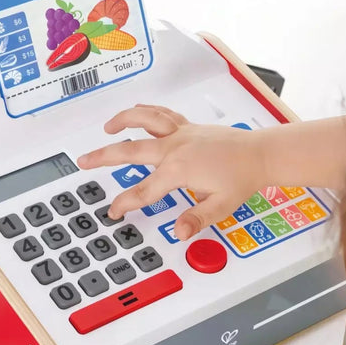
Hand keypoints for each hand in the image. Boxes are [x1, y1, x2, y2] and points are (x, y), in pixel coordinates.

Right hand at [77, 105, 264, 239]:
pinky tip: (136, 112)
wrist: (261, 154)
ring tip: (106, 127)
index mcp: (179, 170)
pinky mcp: (188, 126)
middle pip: (131, 151)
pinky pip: (162, 114)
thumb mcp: (221, 206)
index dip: (125, 203)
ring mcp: (181, 133)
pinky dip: (146, 111)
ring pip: (144, 121)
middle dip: (104, 157)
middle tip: (84, 161)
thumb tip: (179, 232)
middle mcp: (175, 148)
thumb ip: (196, 219)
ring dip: (122, 121)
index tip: (113, 211)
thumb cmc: (243, 178)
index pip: (144, 191)